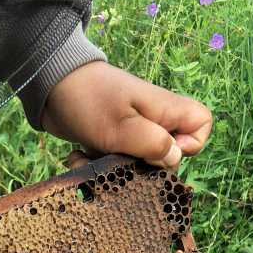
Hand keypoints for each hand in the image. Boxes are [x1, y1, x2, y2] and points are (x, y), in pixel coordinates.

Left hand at [43, 62, 211, 169]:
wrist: (50, 84)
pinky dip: (99, 163)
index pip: (202, 124)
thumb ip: (152, 144)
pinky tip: (79, 156)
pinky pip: (116, 159)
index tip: (161, 152)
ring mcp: (134, 128)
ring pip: (140, 160)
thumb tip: (174, 159)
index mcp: (165, 109)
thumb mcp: (122, 128)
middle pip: (169, 152)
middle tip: (119, 162)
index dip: (190, 145)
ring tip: (90, 159)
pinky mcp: (113, 137)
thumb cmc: (88, 101)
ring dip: (115, 169)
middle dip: (144, 166)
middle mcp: (154, 118)